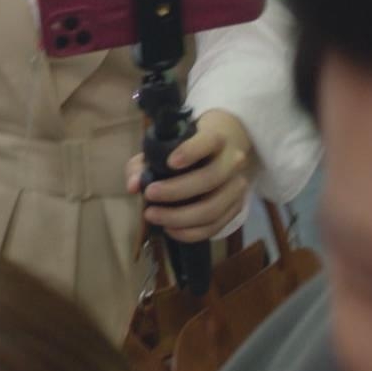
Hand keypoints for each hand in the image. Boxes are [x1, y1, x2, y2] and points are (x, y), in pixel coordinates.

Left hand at [126, 110, 255, 243]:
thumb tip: (133, 186)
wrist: (220, 154)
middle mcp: (232, 161)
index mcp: (216, 138)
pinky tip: (169, 228)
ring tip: (153, 216)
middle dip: (176, 191)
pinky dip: (190, 232)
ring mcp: (237, 187)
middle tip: (149, 195)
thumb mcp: (162, 149)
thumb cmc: (185, 150)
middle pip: (210, 178)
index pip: (209, 141)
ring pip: (213, 208)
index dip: (191, 151)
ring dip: (180, 217)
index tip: (170, 162)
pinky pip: (215, 226)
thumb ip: (142, 164)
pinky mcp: (236, 208)